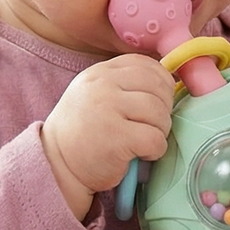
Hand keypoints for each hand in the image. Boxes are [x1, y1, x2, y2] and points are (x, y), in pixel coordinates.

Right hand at [42, 55, 174, 219]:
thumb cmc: (85, 132)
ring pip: (160, 113)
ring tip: (145, 141)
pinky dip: (156, 150)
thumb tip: (171, 82)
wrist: (58, 164)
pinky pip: (155, 139)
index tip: (158, 102)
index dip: (161, 84)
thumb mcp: (97, 95)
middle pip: (158, 89)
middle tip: (152, 126)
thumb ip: (125, 84)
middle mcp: (102, 85)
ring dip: (161, 131)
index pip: (146, 65)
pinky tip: (142, 154)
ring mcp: (107, 109)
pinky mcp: (115, 138)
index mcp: (100, 72)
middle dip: (164, 110)